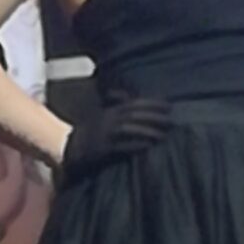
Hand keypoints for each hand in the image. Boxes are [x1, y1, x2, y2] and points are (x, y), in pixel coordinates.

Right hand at [57, 99, 172, 188]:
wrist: (71, 147)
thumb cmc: (92, 131)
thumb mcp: (103, 114)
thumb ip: (116, 104)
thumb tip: (128, 95)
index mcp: (111, 111)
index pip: (135, 103)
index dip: (152, 104)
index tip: (169, 106)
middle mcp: (109, 119)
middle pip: (134, 115)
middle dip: (154, 117)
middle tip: (171, 120)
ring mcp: (106, 133)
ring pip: (129, 129)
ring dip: (146, 131)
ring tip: (162, 135)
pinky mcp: (103, 148)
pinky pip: (121, 146)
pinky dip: (134, 145)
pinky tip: (147, 146)